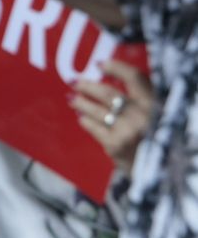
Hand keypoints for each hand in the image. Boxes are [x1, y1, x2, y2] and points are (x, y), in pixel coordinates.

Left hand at [72, 60, 154, 174]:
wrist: (165, 172)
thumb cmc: (159, 140)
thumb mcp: (160, 116)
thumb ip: (144, 100)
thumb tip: (114, 81)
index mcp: (156, 104)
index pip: (134, 77)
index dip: (115, 67)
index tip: (100, 64)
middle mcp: (142, 115)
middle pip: (107, 93)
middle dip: (88, 86)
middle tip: (75, 82)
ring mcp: (128, 131)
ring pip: (96, 110)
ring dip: (81, 102)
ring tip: (73, 99)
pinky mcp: (116, 146)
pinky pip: (94, 127)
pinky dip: (86, 121)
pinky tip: (82, 118)